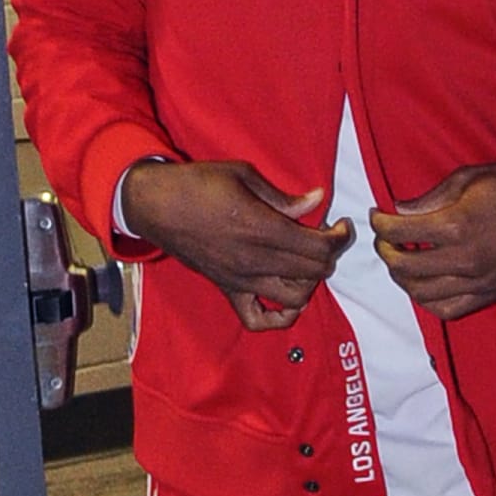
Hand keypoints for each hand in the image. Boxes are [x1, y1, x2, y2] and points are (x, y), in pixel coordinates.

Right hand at [121, 160, 350, 332]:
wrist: (156, 205)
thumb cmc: (198, 183)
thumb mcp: (243, 176)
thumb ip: (283, 196)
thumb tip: (316, 200)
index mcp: (262, 228)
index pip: (318, 247)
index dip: (338, 237)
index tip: (339, 225)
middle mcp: (255, 260)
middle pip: (313, 272)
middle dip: (329, 255)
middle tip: (325, 237)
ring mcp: (241, 279)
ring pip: (295, 297)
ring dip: (310, 281)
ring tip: (307, 261)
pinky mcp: (228, 289)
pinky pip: (257, 319)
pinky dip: (279, 317)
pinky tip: (287, 301)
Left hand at [370, 160, 495, 320]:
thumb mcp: (467, 178)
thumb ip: (429, 198)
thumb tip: (398, 210)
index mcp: (456, 225)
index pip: (398, 232)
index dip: (379, 223)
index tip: (376, 216)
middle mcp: (465, 259)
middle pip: (404, 266)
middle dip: (385, 251)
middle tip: (384, 239)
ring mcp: (478, 281)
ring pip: (421, 293)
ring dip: (402, 277)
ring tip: (401, 260)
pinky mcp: (490, 292)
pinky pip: (448, 309)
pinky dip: (427, 300)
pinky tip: (423, 283)